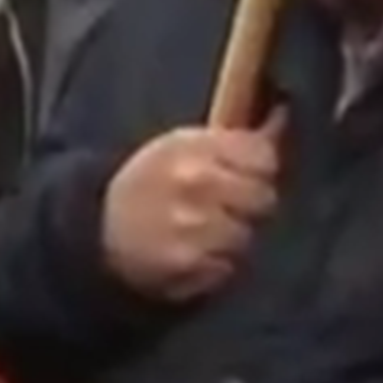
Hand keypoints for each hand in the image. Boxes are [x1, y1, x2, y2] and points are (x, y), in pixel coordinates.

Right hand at [99, 110, 284, 301]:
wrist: (98, 226)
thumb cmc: (150, 182)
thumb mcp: (182, 147)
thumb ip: (234, 138)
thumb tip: (284, 116)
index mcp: (192, 145)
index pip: (263, 155)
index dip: (258, 167)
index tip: (245, 174)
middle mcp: (195, 182)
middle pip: (264, 197)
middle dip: (250, 203)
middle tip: (226, 205)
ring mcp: (192, 225)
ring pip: (248, 235)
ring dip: (233, 237)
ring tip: (206, 231)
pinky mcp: (187, 264)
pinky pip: (228, 267)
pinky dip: (216, 263)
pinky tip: (194, 251)